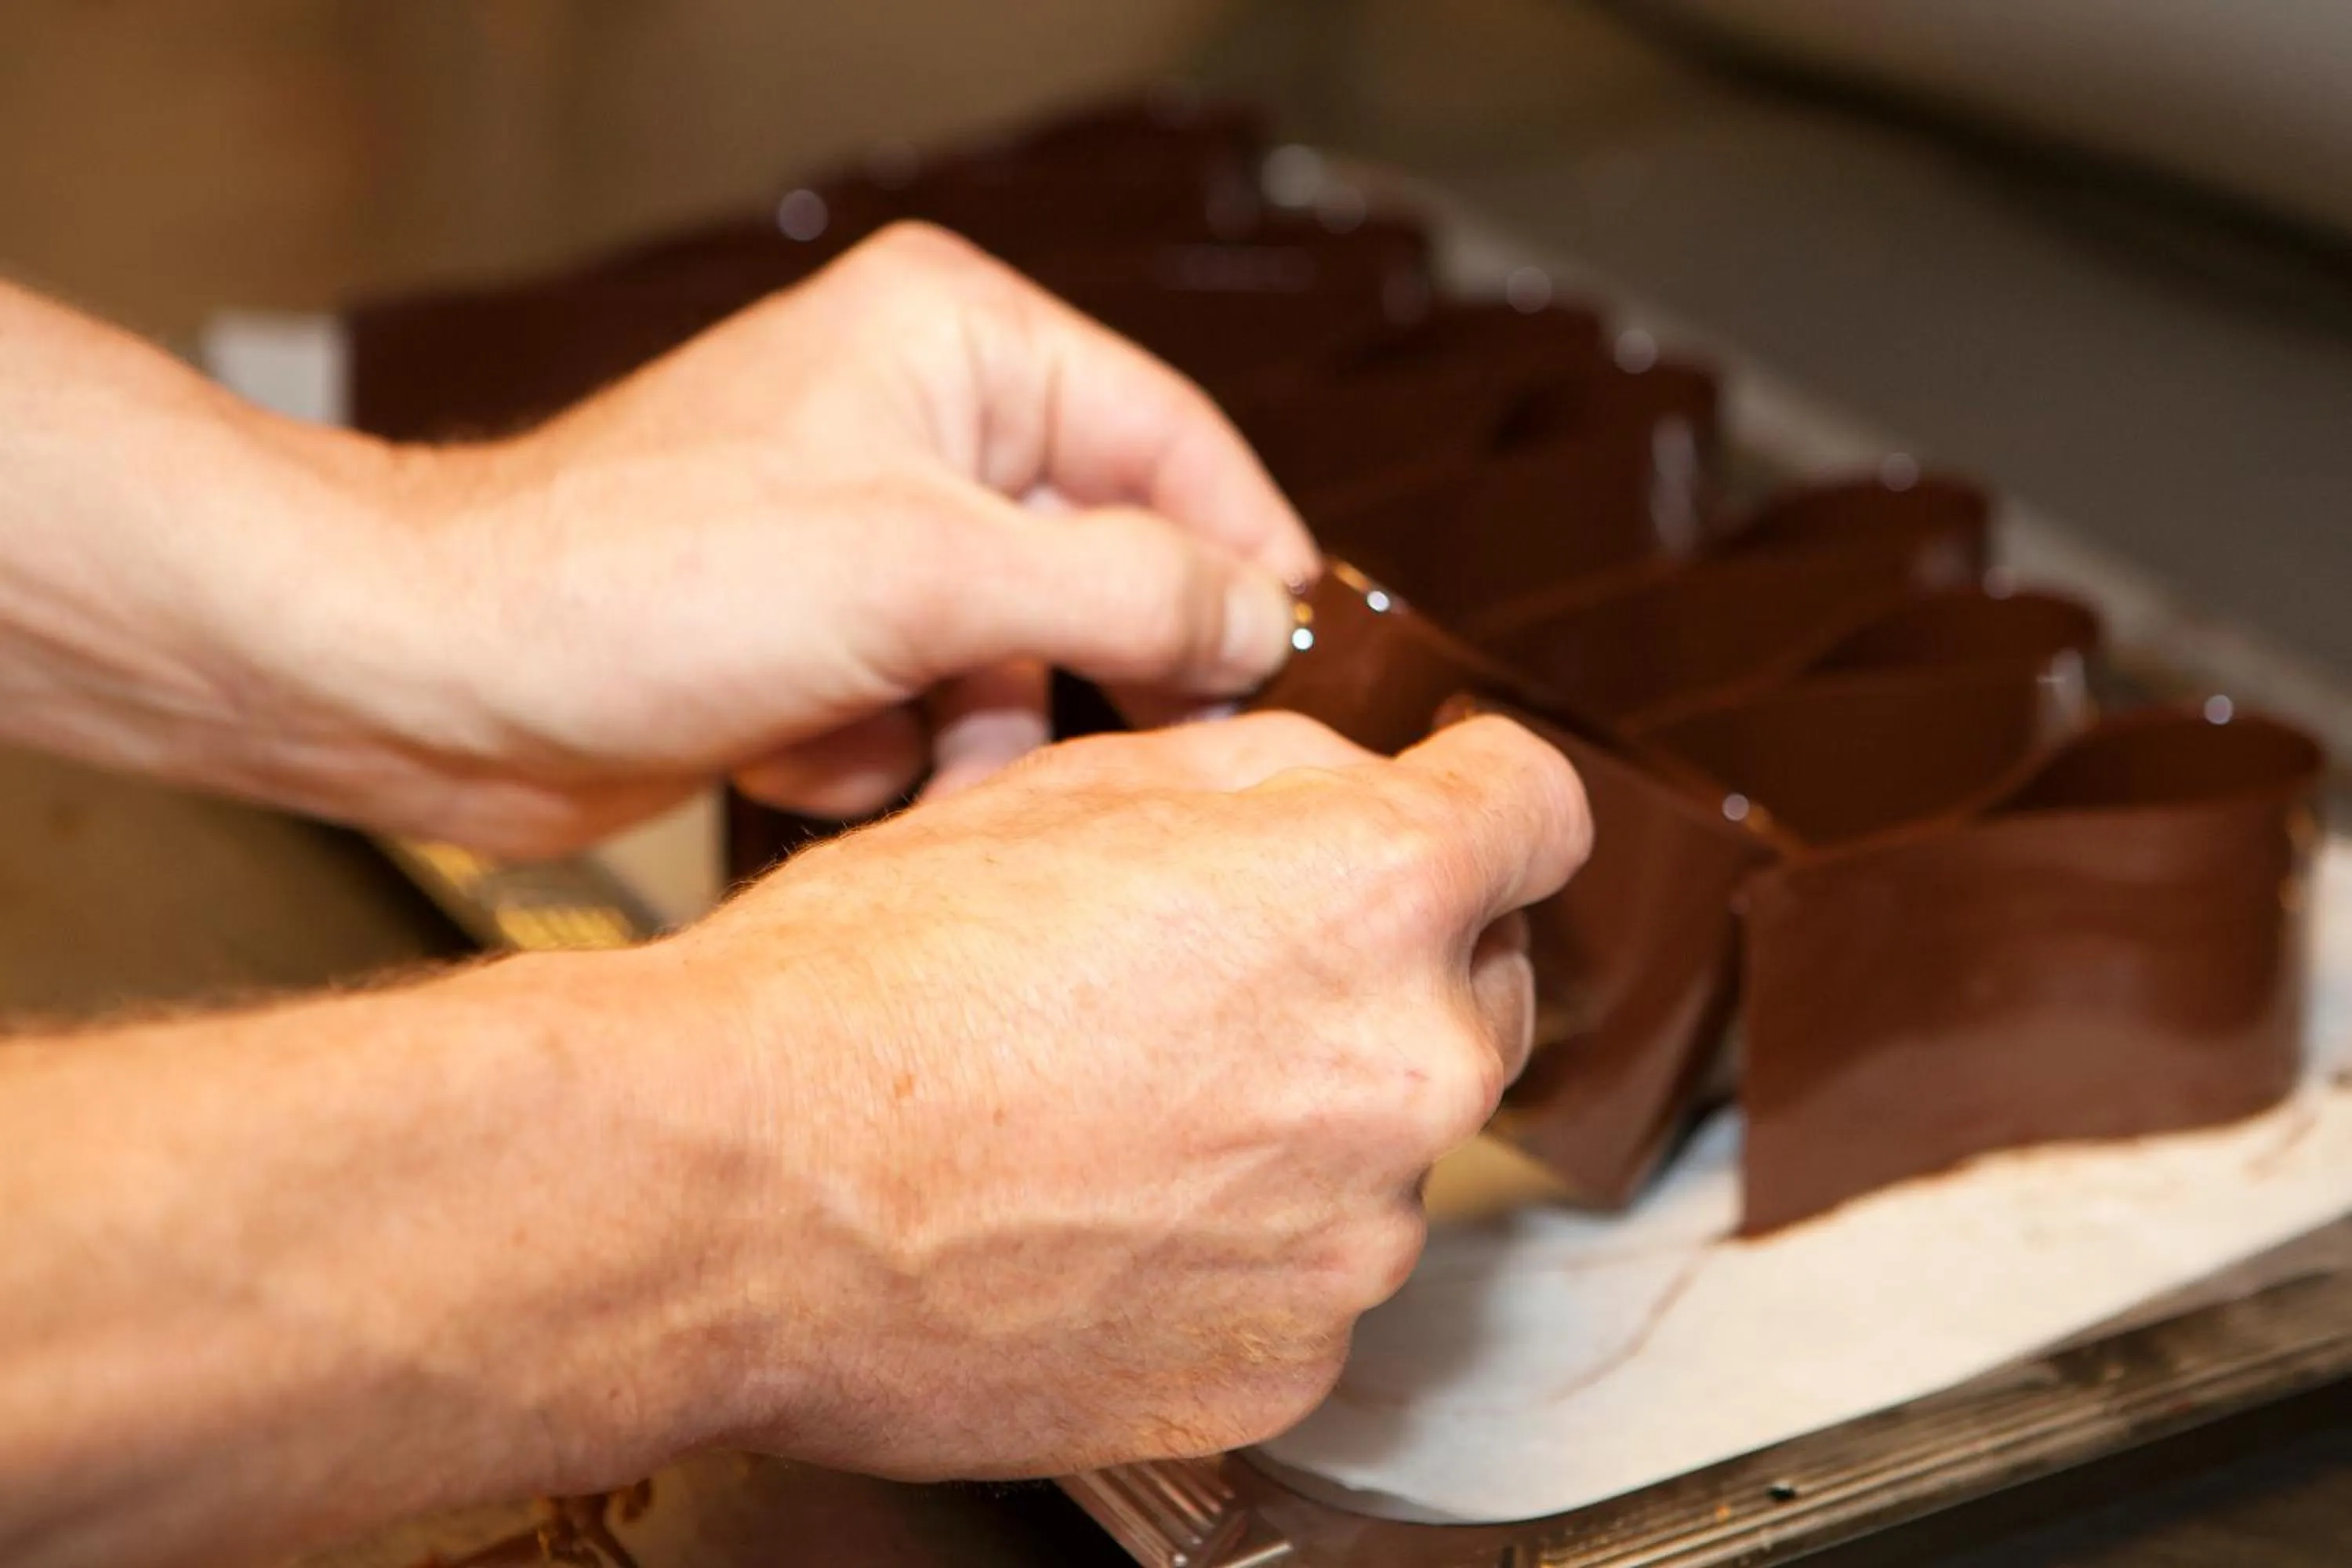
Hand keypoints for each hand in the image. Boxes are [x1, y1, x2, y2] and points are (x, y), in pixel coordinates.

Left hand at [371, 222, 1314, 853]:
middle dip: (1089, 670)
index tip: (1302, 678)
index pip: (1179, 443)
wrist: (433, 678)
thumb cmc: (641, 578)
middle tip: (1134, 765)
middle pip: (1111, 561)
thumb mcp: (927, 577)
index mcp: (961, 342)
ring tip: (904, 750)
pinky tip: (801, 747)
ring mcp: (876, 534)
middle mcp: (926, 424)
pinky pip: (940, 708)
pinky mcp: (829, 632)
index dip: (1248, 564)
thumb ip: (1128, 592)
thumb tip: (1267, 621)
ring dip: (977, 729)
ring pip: (1030, 658)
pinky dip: (891, 751)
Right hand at [635, 711, 1589, 1474]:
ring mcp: (1349, 1241)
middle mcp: (1402, 1071)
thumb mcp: (1063, 784)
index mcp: (1369, 893)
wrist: (730, 1193)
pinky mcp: (1282, 1367)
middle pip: (1477, 986)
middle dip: (1382, 964)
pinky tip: (1105, 1215)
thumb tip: (1342, 785)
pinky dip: (1240, 1246)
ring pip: (1383, 1144)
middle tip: (1219, 972)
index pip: (1538, 812)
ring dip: (1300, 1116)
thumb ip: (1259, 771)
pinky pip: (1306, 1278)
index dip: (1480, 800)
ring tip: (1122, 1110)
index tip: (1447, 818)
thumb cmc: (868, 979)